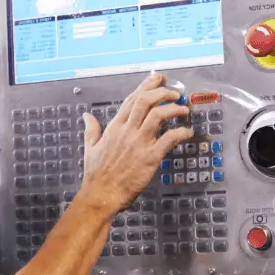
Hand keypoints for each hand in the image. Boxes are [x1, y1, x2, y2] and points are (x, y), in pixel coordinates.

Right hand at [76, 72, 192, 216]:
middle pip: (146, 101)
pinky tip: (187, 132)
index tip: (157, 79)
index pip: (132, 100)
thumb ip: (91, 129)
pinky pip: (169, 139)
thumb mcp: (90, 148)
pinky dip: (181, 133)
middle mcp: (127, 131)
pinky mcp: (150, 157)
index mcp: (114, 128)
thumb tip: (86, 116)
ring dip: (173, 109)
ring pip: (158, 115)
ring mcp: (139, 143)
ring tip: (183, 109)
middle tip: (174, 93)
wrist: (101, 195)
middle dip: (162, 92)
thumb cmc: (96, 175)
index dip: (146, 87)